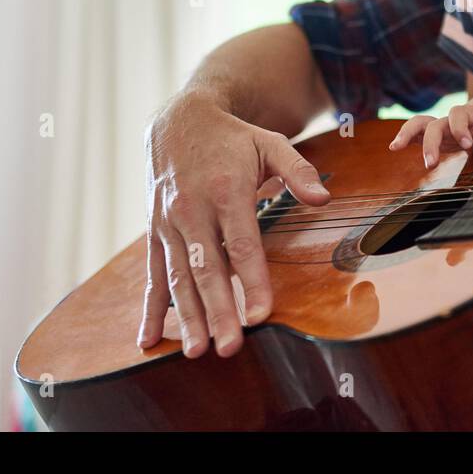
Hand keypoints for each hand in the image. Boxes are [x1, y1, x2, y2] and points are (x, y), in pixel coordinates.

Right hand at [138, 89, 330, 357]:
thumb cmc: (233, 138)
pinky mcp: (155, 233)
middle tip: (228, 348)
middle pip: (207, 269)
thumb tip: (324, 199)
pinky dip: (150, 308)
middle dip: (217, 311)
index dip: (250, 280)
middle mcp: (193, 210)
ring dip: (187, 318)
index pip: (242, 244)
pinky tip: (148, 340)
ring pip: (178, 277)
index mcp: (226, 191)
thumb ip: (298, 171)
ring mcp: (170, 224)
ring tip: (195, 352)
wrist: (179, 121)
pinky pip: (152, 275)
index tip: (260, 314)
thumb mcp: (270, 143)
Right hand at [388, 92, 472, 166]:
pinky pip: (417, 133)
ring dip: (408, 135)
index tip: (467, 144)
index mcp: (472, 113)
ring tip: (395, 147)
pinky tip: (394, 148)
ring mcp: (443, 126)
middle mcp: (453, 119)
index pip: (460, 115)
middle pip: (435, 124)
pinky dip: (405, 138)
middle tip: (430, 163)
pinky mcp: (438, 135)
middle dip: (430, 142)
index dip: (460, 127)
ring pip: (420, 124)